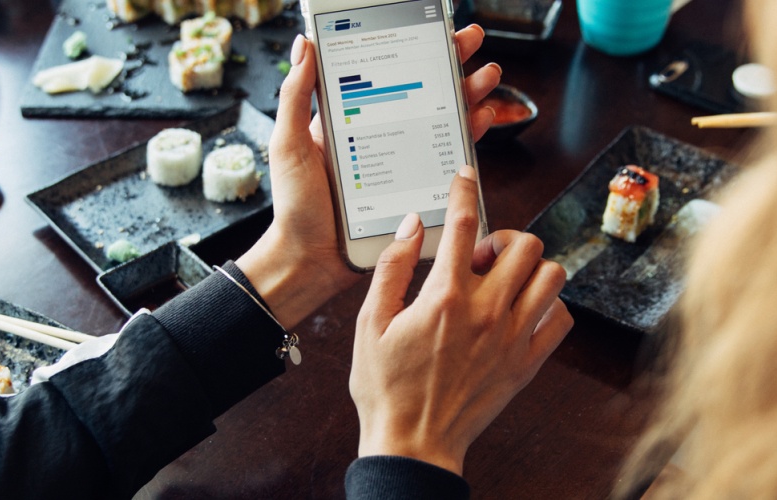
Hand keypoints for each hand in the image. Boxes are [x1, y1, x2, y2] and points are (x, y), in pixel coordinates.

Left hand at [238, 25, 503, 325]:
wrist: (310, 260)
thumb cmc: (295, 206)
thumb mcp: (289, 144)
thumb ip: (297, 96)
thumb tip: (303, 45)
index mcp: (351, 117)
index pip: (387, 72)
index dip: (413, 48)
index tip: (432, 28)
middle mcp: (381, 133)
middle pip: (423, 89)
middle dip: (452, 62)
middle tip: (472, 40)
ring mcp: (402, 159)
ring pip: (443, 117)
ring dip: (469, 93)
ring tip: (487, 75)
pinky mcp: (417, 186)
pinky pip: (449, 155)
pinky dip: (470, 135)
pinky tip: (483, 117)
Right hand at [349, 165, 573, 474]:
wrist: (412, 444)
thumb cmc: (386, 389)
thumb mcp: (369, 323)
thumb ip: (392, 269)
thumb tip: (411, 227)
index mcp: (444, 298)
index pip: (462, 224)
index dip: (464, 192)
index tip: (465, 179)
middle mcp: (485, 313)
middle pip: (523, 244)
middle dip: (503, 238)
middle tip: (481, 257)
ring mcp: (512, 339)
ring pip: (551, 276)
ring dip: (531, 269)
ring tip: (505, 281)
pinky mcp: (526, 364)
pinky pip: (560, 320)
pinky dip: (548, 307)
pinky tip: (522, 311)